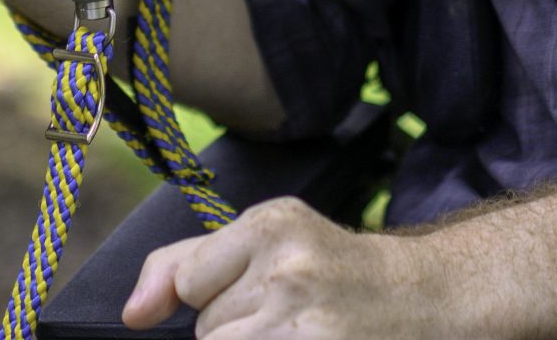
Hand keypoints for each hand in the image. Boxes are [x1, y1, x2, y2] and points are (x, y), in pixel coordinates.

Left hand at [122, 198, 458, 338]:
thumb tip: (133, 314)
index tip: (257, 297)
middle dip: (236, 336)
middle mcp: (291, 272)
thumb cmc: (333, 273)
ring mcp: (307, 328)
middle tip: (287, 323)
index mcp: (273, 227)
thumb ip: (186, 263)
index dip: (216, 301)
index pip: (190, 284)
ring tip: (297, 337)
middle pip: (207, 334)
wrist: (423, 300)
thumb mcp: (267, 241)